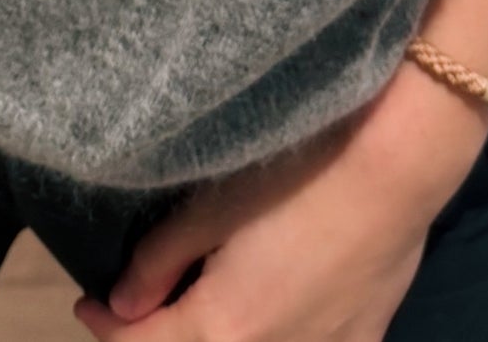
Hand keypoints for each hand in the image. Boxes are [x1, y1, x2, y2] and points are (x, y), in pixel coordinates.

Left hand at [73, 62, 487, 341]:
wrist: (397, 163)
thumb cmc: (295, 172)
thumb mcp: (210, 206)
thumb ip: (159, 262)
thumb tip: (122, 306)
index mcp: (223, 331)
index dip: (106, 329)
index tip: (90, 303)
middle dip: (162, 339)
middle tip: (144, 307)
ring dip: (217, 339)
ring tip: (206, 306)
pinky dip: (278, 339)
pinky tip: (275, 314)